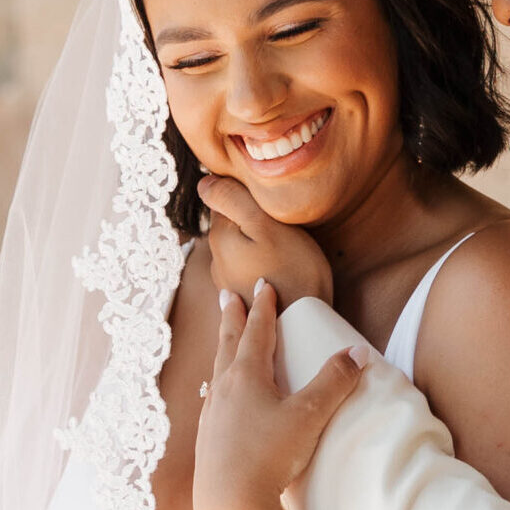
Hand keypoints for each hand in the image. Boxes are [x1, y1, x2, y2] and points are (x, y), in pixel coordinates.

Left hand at [193, 281, 364, 509]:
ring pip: (216, 372)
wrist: (229, 506)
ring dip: (223, 352)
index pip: (257, 331)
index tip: (263, 286)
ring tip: (224, 343)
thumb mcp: (310, 416)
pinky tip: (218, 398)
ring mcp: (211, 415)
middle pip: (229, 345)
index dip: (263, 307)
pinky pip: (212, 401)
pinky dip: (217, 387)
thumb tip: (358, 352)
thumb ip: (334, 382)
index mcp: (247, 376)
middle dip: (232, 320)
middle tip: (227, 298)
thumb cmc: (269, 456)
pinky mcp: (208, 441)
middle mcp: (224, 389)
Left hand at [198, 174, 332, 307]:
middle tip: (281, 228)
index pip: (223, 202)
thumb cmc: (294, 271)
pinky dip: (260, 269)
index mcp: (219, 239)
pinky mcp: (245, 302)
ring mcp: (229, 285)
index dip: (246, 198)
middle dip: (250, 224)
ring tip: (283, 253)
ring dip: (256, 248)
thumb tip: (203, 182)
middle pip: (231, 228)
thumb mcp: (266, 225)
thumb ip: (233, 199)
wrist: (306, 327)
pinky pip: (249, 273)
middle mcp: (217, 263)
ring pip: (240, 251)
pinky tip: (278, 274)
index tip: (269, 206)